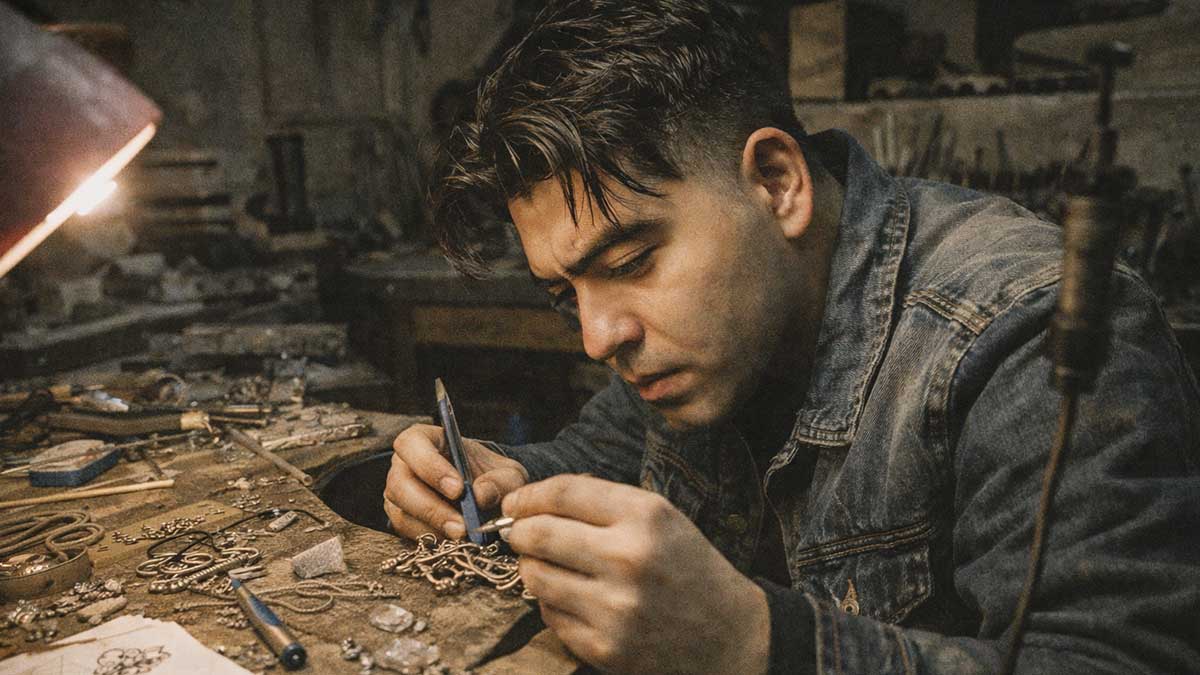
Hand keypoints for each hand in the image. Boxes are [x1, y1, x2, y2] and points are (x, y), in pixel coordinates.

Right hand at [383, 423, 528, 539]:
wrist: (490, 499)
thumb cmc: (493, 477)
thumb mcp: (508, 474)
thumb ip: (500, 482)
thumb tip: (480, 495)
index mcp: (425, 440)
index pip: (412, 443)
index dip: (429, 465)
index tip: (458, 489)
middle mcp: (404, 465)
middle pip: (399, 484)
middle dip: (430, 507)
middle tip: (461, 524)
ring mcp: (399, 494)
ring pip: (400, 512)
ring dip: (431, 527)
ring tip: (461, 535)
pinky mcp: (402, 520)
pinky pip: (406, 532)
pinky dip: (429, 539)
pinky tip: (451, 541)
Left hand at [502, 474, 769, 674]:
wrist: (729, 635)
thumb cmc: (687, 568)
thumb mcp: (661, 518)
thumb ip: (603, 504)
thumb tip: (533, 502)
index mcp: (646, 517)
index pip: (564, 493)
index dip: (529, 495)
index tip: (514, 502)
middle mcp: (629, 559)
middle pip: (540, 533)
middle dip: (519, 531)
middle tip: (517, 533)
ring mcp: (615, 608)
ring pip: (536, 576)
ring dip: (531, 567)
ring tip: (547, 565)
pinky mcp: (605, 647)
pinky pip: (551, 616)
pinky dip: (553, 604)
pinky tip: (574, 599)